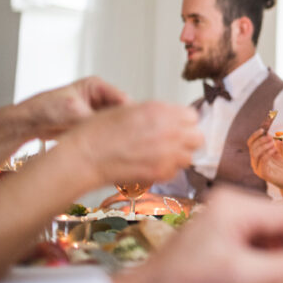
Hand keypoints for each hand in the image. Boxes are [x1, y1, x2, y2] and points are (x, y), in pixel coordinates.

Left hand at [18, 77, 128, 139]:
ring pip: (116, 124)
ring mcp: (97, 112)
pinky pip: (107, 132)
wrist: (28, 123)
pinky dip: (108, 139)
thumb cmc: (44, 109)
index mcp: (96, 86)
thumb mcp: (74, 112)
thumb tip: (114, 128)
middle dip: (122, 125)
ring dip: (115, 133)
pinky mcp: (93, 125)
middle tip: (124, 139)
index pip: (123, 99)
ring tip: (112, 143)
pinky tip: (106, 146)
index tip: (132, 128)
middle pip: (123, 112)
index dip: (129, 114)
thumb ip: (97, 119)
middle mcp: (100, 98)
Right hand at [58, 101, 202, 187]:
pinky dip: (166, 170)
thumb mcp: (130, 109)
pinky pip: (175, 172)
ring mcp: (168, 152)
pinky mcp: (161, 172)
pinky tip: (151, 166)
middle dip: (187, 140)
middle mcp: (169, 130)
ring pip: (189, 157)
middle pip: (197, 137)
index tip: (176, 128)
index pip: (192, 117)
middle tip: (172, 144)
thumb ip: (156, 113)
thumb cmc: (99, 132)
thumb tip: (170, 118)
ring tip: (160, 157)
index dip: (184, 123)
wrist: (85, 156)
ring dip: (178, 157)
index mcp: (161, 110)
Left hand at [113, 187, 282, 282]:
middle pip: (277, 222)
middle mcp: (228, 202)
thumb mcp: (244, 278)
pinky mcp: (214, 230)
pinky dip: (261, 256)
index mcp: (234, 205)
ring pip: (265, 231)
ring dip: (278, 254)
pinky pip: (250, 238)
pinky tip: (262, 277)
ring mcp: (220, 215)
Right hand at [247, 128, 282, 187]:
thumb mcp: (281, 150)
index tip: (262, 130)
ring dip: (264, 146)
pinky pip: (261, 161)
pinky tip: (274, 150)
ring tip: (273, 143)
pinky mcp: (263, 173)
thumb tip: (271, 133)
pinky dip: (267, 153)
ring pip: (255, 153)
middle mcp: (255, 161)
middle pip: (252, 147)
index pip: (251, 142)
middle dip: (261, 140)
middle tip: (270, 137)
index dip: (255, 135)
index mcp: (257, 154)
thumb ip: (275, 142)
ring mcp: (258, 167)